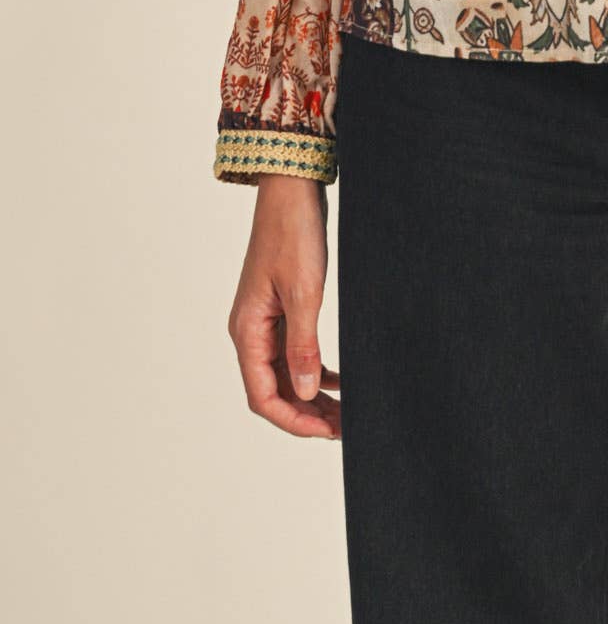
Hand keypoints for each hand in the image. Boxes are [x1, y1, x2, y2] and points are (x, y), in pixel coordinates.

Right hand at [227, 175, 340, 438]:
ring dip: (312, 395)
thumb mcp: (304, 292)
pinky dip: (315, 369)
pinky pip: (293, 352)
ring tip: (344, 412)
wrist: (292, 190)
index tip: (325, 433)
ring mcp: (265, 321)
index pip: (263, 396)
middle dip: (306, 414)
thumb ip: (304, 345)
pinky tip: (338, 380)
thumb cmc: (294, 234)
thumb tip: (307, 393)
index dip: (293, 421)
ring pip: (286, 374)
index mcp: (247, 331)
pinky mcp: (281, 309)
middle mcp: (251, 331)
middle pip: (274, 390)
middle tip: (344, 428)